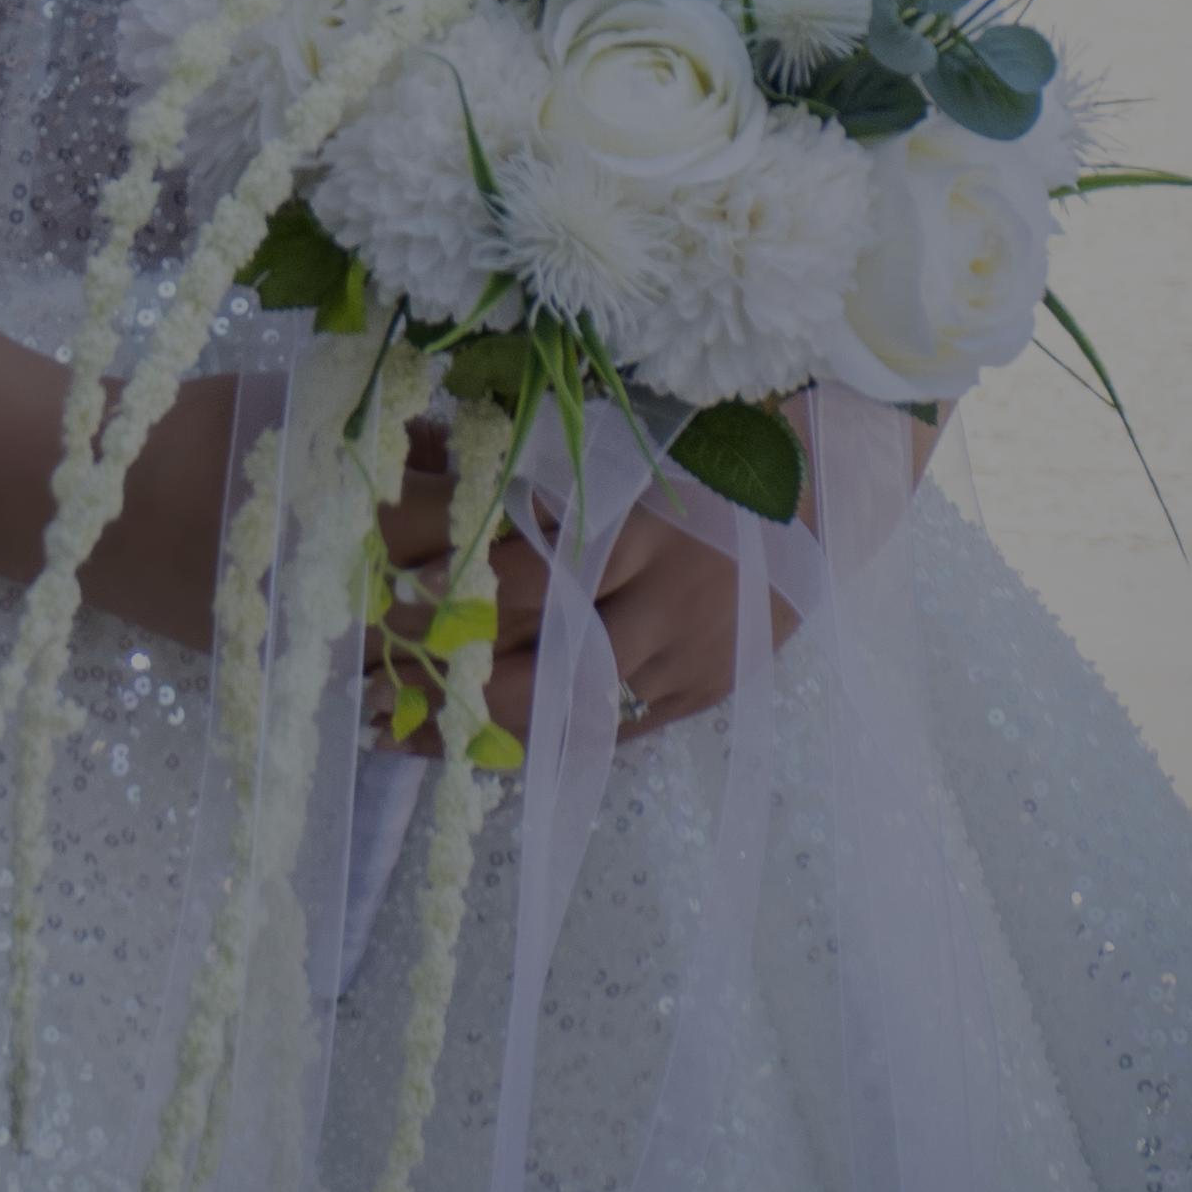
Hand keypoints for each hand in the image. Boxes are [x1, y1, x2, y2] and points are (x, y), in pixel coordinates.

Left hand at [365, 422, 787, 750]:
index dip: (463, 594)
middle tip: (374, 690)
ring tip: (406, 734)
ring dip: (484, 726)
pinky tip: (487, 745)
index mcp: (635, 528)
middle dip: (455, 683)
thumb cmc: (701, 459)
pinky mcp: (704, 691)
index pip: (533, 576)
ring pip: (575, 710)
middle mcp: (658, 599)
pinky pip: (618, 731)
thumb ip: (532, 469)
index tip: (396, 599)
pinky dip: (551, 739)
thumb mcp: (621, 454)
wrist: (817, 500)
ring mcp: (684, 654)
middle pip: (545, 663)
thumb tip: (421, 447)